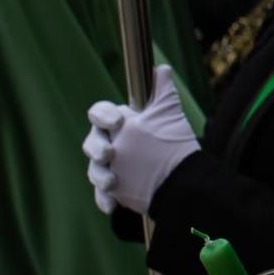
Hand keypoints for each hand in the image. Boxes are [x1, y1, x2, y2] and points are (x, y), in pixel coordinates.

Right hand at [81, 65, 197, 215]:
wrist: (182, 176)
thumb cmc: (171, 141)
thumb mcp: (168, 114)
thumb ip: (162, 90)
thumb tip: (161, 68)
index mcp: (119, 123)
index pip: (100, 113)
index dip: (104, 115)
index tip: (119, 121)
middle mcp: (110, 144)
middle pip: (91, 142)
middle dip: (96, 148)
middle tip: (108, 154)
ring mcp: (109, 167)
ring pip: (93, 169)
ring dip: (99, 176)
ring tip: (112, 182)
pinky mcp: (113, 189)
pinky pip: (101, 194)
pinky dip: (104, 199)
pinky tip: (112, 205)